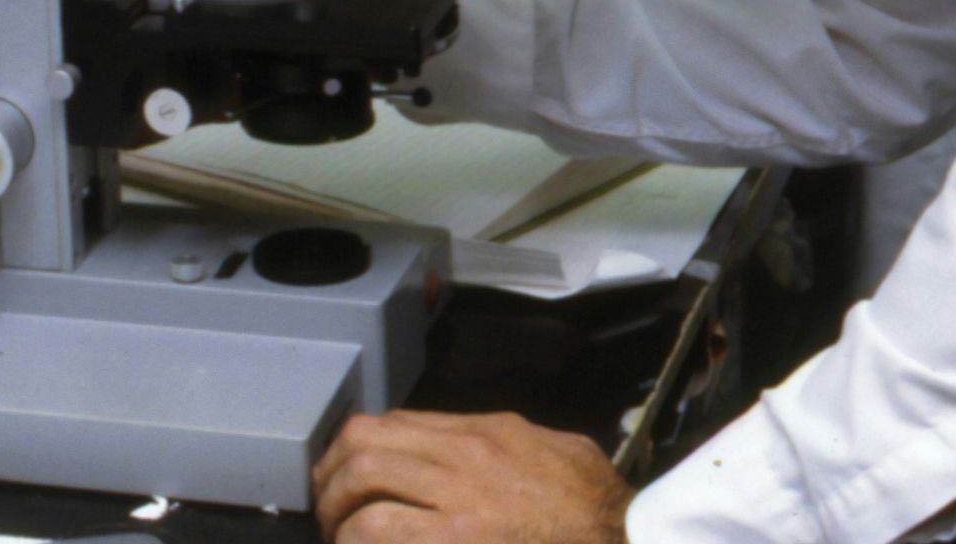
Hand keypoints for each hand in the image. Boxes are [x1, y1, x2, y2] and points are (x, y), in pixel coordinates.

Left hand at [312, 409, 633, 542]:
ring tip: (338, 537)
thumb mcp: (558, 451)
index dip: (356, 449)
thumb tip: (466, 447)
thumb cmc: (599, 510)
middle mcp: (464, 459)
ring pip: (361, 488)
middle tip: (328, 509)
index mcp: (486, 434)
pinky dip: (358, 543)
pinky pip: (379, 535)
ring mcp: (457, 506)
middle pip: (363, 447)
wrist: (627, 542)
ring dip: (337, 517)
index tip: (348, 475)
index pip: (394, 423)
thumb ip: (509, 443)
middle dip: (331, 479)